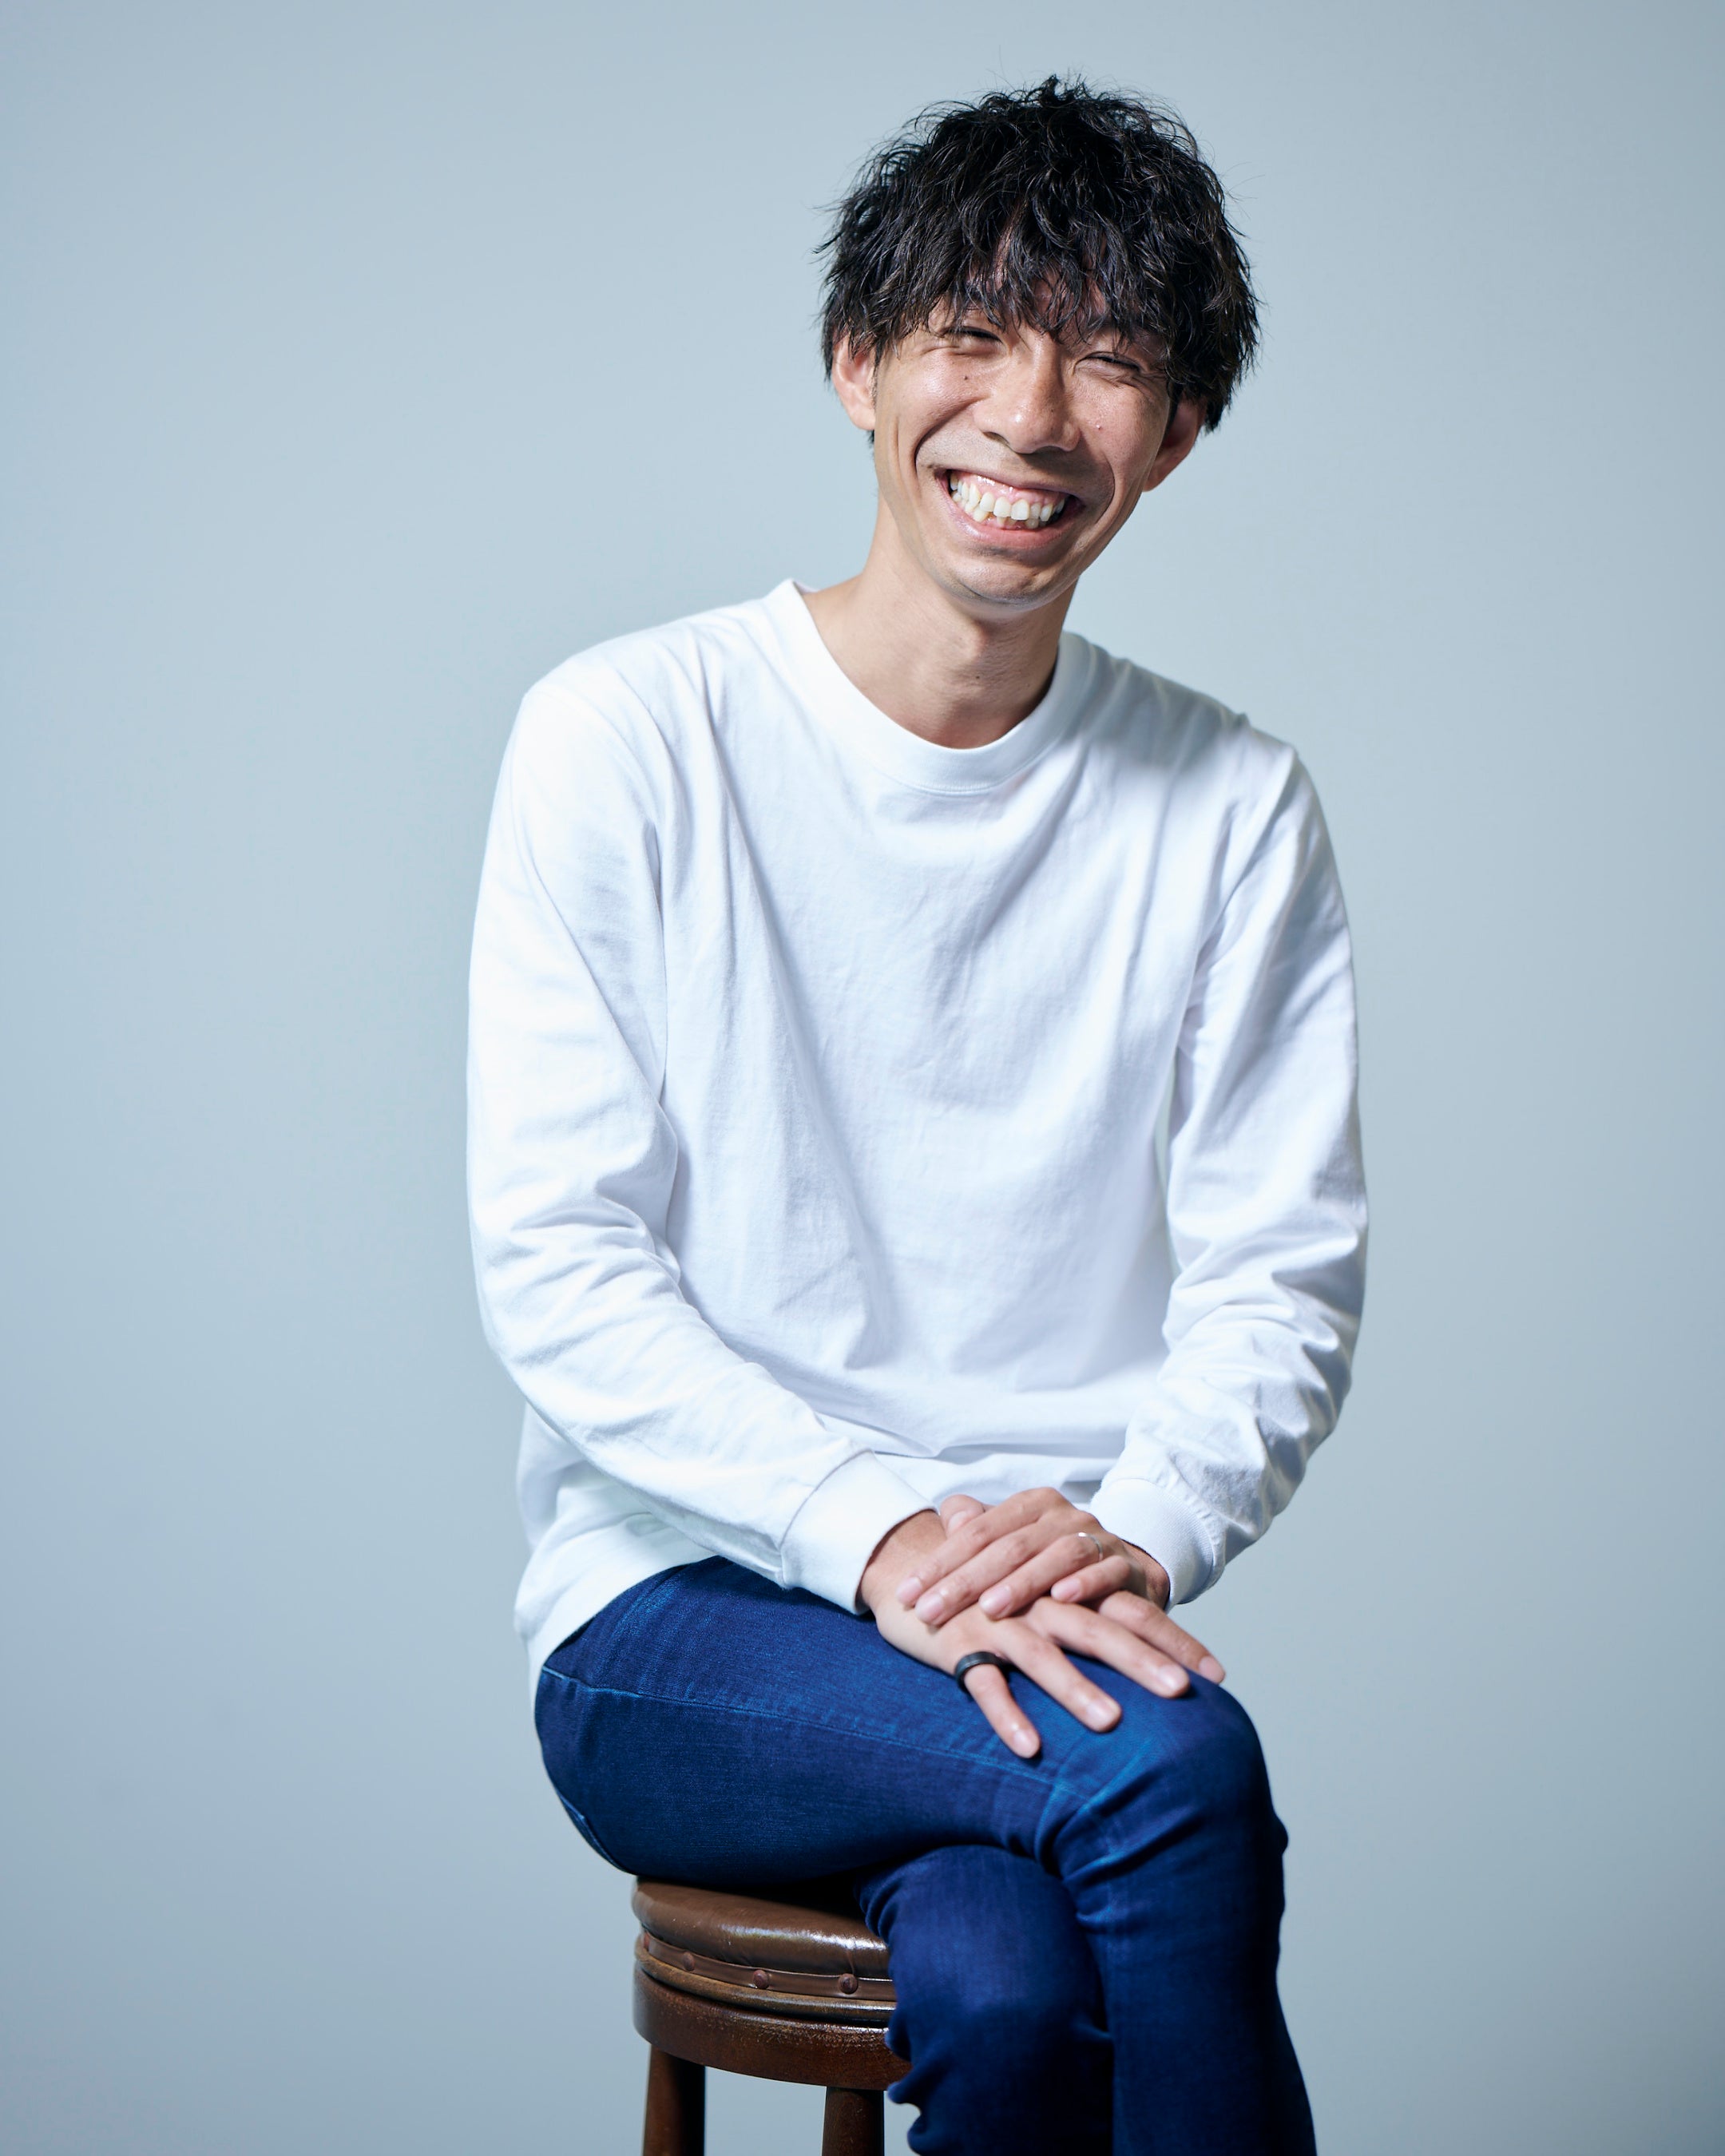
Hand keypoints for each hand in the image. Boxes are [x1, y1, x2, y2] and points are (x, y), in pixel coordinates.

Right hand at [859, 1513, 1212, 1759]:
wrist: (913, 1569)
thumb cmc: (993, 1594)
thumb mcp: (1045, 1599)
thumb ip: (1094, 1616)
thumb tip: (1152, 1646)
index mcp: (1068, 1592)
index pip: (1131, 1611)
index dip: (1174, 1641)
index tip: (1218, 1675)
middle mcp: (1040, 1603)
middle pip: (1098, 1629)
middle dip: (1142, 1661)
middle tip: (1182, 1692)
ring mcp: (999, 1623)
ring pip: (1043, 1656)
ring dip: (1077, 1689)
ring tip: (1111, 1721)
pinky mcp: (960, 1645)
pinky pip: (984, 1685)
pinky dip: (1006, 1713)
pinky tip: (1029, 1747)